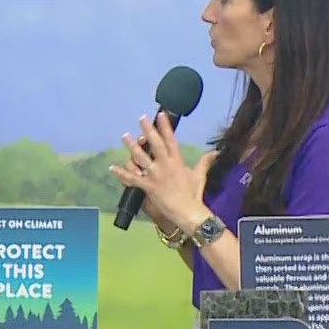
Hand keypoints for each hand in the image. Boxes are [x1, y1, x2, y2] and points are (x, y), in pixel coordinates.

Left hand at [108, 115, 214, 230]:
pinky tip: (113, 168)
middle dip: (147, 130)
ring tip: (125, 136)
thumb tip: (215, 152)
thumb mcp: (200, 175)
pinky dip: (122, 174)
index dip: (165, 126)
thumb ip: (205, 161)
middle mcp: (165, 165)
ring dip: (131, 146)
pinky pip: (132, 179)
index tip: (160, 115)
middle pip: (155, 144)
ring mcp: (155, 176)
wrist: (188, 212)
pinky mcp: (148, 187)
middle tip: (141, 119)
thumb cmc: (194, 194)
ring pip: (140, 158)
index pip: (170, 140)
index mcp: (177, 161)